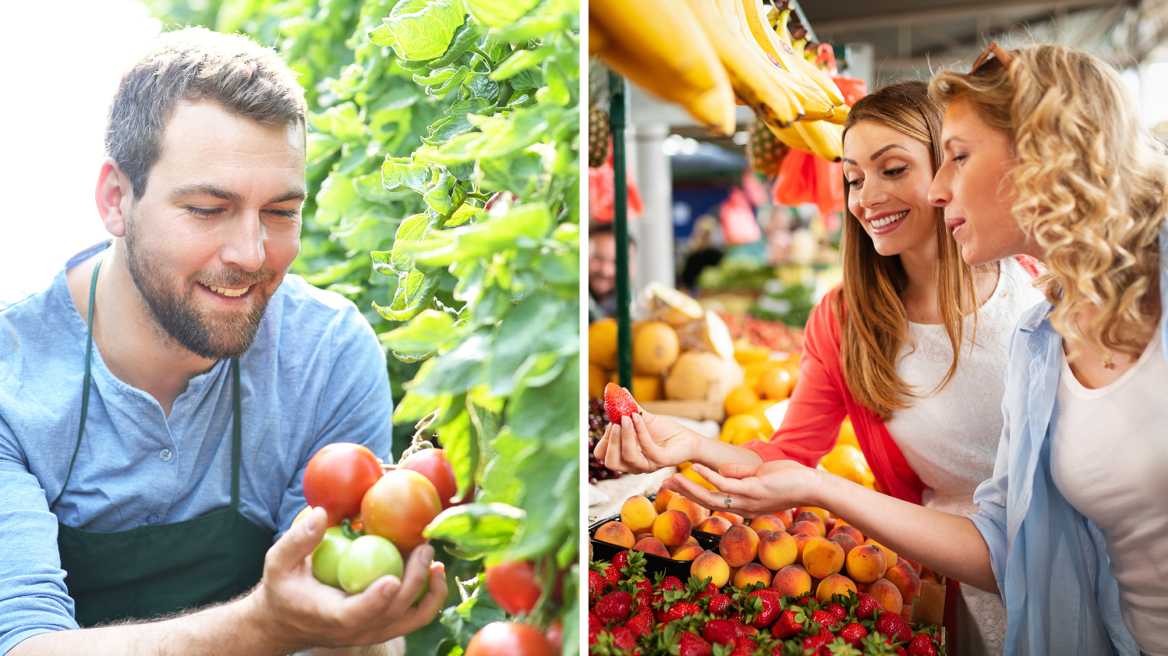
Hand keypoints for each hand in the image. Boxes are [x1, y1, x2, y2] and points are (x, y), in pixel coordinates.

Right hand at [250, 508, 447, 650]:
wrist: (286, 620)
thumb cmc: (283, 587)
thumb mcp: (278, 562)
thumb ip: (298, 540)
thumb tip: (322, 513)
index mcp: (330, 615)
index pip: (357, 614)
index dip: (376, 600)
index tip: (393, 580)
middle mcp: (356, 630)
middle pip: (394, 612)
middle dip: (415, 581)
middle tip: (424, 547)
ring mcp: (373, 632)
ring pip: (412, 620)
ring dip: (431, 592)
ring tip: (437, 561)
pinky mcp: (384, 627)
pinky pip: (414, 617)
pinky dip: (430, 596)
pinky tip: (434, 570)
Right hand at [593, 411, 700, 473]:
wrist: (688, 438)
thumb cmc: (665, 431)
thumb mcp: (644, 418)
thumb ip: (630, 408)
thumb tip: (619, 391)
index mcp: (625, 456)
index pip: (603, 455)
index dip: (604, 441)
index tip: (610, 422)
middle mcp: (634, 464)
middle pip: (611, 462)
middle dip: (610, 442)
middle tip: (615, 423)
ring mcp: (648, 465)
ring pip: (628, 457)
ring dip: (625, 436)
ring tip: (626, 418)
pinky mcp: (662, 461)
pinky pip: (648, 448)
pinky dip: (640, 431)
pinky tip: (638, 417)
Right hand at [661, 460, 819, 518]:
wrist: (812, 485)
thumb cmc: (790, 479)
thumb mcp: (760, 475)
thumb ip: (740, 473)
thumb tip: (720, 469)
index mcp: (743, 505)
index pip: (714, 501)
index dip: (694, 494)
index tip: (676, 485)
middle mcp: (743, 507)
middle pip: (707, 502)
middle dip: (685, 494)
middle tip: (665, 484)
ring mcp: (748, 500)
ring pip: (712, 497)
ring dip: (690, 488)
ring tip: (672, 478)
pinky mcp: (753, 490)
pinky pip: (725, 483)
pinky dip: (707, 476)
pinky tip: (694, 467)